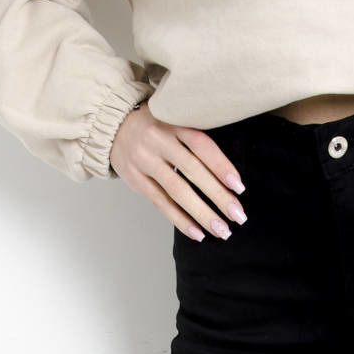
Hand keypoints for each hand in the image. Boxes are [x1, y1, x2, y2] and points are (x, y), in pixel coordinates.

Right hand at [111, 101, 247, 240]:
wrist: (114, 126)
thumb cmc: (156, 126)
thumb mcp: (174, 119)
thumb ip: (194, 138)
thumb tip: (228, 174)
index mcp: (173, 121)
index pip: (201, 144)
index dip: (221, 166)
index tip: (239, 187)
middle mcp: (158, 139)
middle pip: (192, 171)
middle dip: (218, 196)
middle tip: (238, 216)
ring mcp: (144, 160)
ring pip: (177, 191)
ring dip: (202, 214)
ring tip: (222, 230)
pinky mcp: (135, 179)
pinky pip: (161, 203)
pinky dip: (181, 220)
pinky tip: (198, 233)